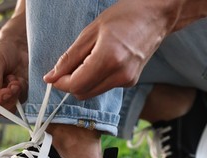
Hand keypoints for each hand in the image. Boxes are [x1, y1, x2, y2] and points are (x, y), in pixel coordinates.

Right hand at [0, 38, 27, 117]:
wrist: (18, 47)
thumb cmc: (2, 50)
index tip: (4, 91)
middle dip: (6, 99)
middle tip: (13, 85)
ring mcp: (0, 98)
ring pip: (7, 110)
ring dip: (14, 95)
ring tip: (15, 79)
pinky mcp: (14, 98)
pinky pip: (18, 103)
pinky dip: (21, 92)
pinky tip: (18, 80)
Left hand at [44, 0, 174, 99]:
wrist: (155, 16)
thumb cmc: (123, 17)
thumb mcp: (89, 33)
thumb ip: (69, 58)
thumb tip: (51, 77)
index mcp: (108, 59)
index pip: (75, 85)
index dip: (60, 83)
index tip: (53, 76)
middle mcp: (120, 75)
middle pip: (82, 93)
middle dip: (70, 84)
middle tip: (68, 66)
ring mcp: (127, 81)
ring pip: (91, 93)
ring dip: (82, 82)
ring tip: (87, 60)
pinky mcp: (130, 82)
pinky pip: (103, 87)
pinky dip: (94, 80)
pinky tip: (100, 62)